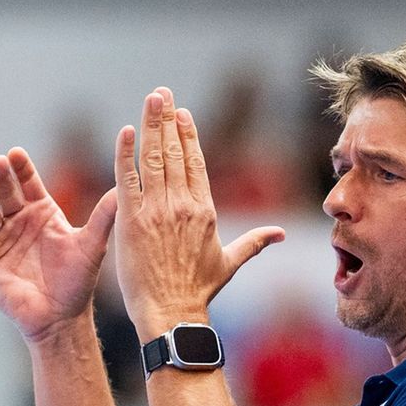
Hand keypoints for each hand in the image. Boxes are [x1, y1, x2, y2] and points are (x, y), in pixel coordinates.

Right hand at [0, 148, 117, 342]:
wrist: (61, 318)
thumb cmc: (78, 282)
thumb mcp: (93, 245)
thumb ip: (104, 216)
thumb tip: (124, 188)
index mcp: (41, 213)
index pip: (27, 183)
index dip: (21, 168)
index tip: (15, 153)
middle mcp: (19, 222)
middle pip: (5, 192)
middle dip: (0, 176)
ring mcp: (0, 240)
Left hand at [113, 88, 284, 340]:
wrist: (173, 312)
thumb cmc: (198, 292)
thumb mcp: (229, 262)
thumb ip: (254, 243)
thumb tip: (280, 235)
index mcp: (205, 210)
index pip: (196, 163)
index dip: (188, 135)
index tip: (182, 114)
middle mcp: (183, 204)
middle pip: (174, 152)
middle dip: (168, 119)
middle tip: (161, 93)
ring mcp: (157, 210)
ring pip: (153, 158)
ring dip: (151, 125)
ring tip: (150, 100)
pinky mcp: (132, 219)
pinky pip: (127, 179)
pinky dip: (125, 154)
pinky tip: (125, 132)